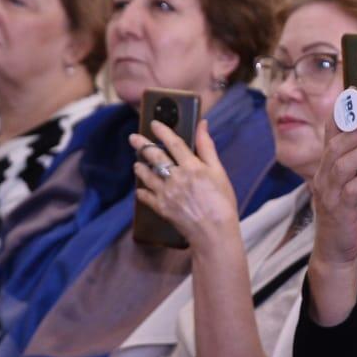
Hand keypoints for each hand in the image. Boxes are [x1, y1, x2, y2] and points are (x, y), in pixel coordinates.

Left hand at [131, 119, 240, 252]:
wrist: (215, 233)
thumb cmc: (222, 203)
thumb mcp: (219, 172)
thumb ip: (207, 148)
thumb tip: (202, 125)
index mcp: (192, 166)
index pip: (173, 142)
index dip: (162, 131)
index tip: (154, 123)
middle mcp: (176, 177)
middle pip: (155, 156)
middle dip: (142, 145)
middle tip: (133, 138)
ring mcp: (166, 193)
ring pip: (146, 175)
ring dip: (140, 167)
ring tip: (137, 164)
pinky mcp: (161, 208)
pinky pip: (146, 197)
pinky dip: (141, 192)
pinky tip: (140, 190)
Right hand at [309, 115, 356, 267]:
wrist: (337, 249)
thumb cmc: (351, 214)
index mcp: (327, 166)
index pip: (330, 133)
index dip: (341, 112)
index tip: (354, 93)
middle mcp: (324, 176)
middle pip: (337, 145)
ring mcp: (328, 193)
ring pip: (343, 164)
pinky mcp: (338, 210)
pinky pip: (353, 190)